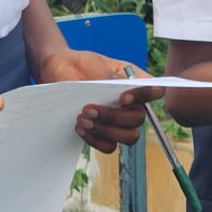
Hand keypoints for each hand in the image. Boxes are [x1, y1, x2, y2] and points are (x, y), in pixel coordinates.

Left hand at [33, 49, 162, 152]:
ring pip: (128, 137)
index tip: (123, 98)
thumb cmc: (79, 64)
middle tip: (89, 109)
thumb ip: (107, 76)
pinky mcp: (104, 133)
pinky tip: (80, 128)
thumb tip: (120, 88)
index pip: (154, 90)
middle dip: (114, 117)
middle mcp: (130, 103)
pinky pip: (110, 146)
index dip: (145, 97)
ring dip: (105, 131)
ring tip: (82, 119)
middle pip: (138, 119)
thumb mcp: (92, 64)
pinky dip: (96, 140)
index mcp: (132, 82)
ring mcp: (118, 121)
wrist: (57, 72)